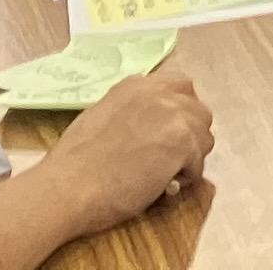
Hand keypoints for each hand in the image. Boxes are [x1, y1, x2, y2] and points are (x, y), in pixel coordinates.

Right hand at [40, 67, 213, 234]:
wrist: (68, 186)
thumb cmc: (75, 162)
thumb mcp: (102, 116)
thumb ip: (132, 113)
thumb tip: (147, 128)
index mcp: (136, 85)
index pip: (179, 88)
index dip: (179, 112)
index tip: (170, 132)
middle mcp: (159, 93)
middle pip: (197, 110)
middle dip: (189, 134)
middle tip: (172, 157)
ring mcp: (173, 115)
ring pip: (203, 136)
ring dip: (190, 156)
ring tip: (167, 174)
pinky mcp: (182, 143)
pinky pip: (198, 163)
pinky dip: (187, 177)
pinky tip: (165, 186)